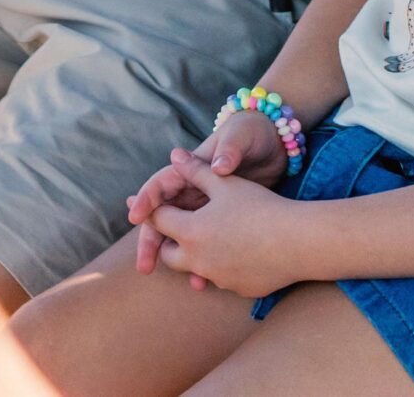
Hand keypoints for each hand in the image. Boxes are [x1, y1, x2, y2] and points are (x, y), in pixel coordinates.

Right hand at [130, 111, 286, 275]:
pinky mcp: (225, 220)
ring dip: (178, 256)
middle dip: (152, 240)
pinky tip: (208, 280)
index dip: (146, 200)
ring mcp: (208, 206)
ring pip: (185, 234)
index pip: (161, 184)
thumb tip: (220, 165)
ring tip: (182, 280)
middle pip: (166, 217)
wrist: (278, 143)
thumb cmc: (254, 134)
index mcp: (192, 168)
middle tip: (145, 265)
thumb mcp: (241, 137)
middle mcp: (195, 189)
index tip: (135, 217)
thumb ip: (229, 150)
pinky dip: (205, 261)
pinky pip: (207, 244)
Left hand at [142, 150, 295, 298]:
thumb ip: (196, 170)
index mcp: (190, 231)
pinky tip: (232, 256)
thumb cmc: (261, 206)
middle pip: (169, 253)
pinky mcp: (238, 289)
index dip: (146, 210)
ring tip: (200, 245)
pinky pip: (221, 278)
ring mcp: (218, 277)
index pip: (158, 221)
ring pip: (194, 269)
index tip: (133, 207)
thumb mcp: (226, 183)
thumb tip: (175, 155)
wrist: (298, 241)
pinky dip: (220, 267)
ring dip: (193, 257)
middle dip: (166, 242)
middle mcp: (198, 259)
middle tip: (168, 231)